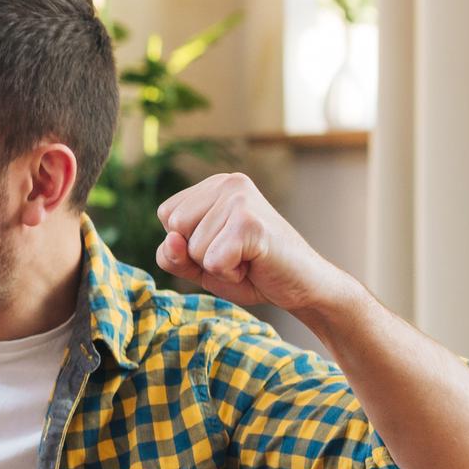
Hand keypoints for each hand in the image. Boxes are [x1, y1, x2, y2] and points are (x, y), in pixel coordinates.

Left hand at [155, 173, 357, 314]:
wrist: (301, 286)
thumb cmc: (250, 271)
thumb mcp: (197, 264)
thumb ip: (172, 254)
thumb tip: (172, 240)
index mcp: (214, 185)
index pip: (167, 215)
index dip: (187, 242)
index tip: (222, 244)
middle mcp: (228, 183)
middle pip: (175, 230)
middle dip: (199, 255)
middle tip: (237, 254)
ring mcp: (241, 200)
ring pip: (192, 248)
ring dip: (217, 266)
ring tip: (247, 258)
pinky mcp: (251, 223)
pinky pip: (213, 262)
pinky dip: (229, 275)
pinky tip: (254, 264)